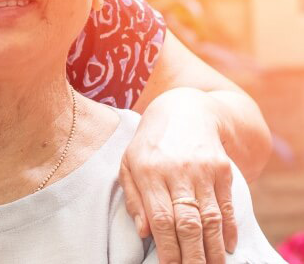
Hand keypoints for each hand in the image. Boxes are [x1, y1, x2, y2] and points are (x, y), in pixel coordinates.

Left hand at [120, 88, 236, 263]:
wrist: (184, 110)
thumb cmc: (150, 142)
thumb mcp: (129, 162)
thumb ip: (133, 198)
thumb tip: (143, 232)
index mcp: (148, 170)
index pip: (160, 217)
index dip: (167, 247)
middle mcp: (177, 171)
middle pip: (187, 222)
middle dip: (191, 255)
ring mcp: (202, 170)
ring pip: (210, 218)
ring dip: (213, 248)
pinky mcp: (222, 169)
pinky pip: (227, 206)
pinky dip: (229, 229)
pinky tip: (227, 247)